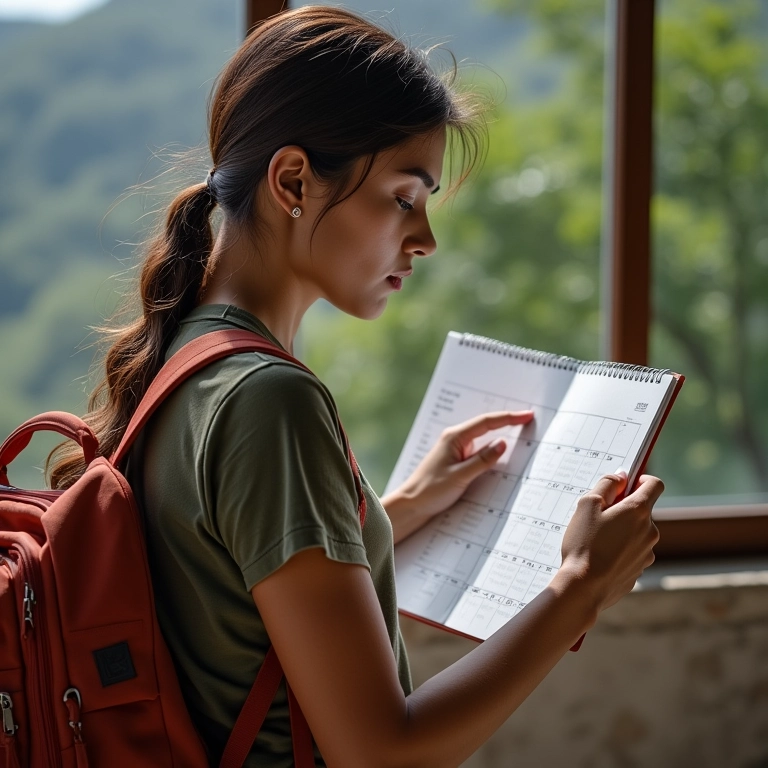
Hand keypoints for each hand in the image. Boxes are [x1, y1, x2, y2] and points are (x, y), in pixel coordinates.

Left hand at [387, 411, 533, 526]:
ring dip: (500, 434)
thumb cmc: (430, 490)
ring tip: (521, 429)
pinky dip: (492, 449)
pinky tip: (501, 451)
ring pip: (483, 438)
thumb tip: (503, 444)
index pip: (486, 422)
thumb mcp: (460, 476)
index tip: (527, 415)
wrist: (412, 504)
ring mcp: (456, 449)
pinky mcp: (457, 460)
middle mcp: (455, 439)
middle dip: (507, 421)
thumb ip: (483, 460)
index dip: (509, 417)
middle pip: (486, 425)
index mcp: (454, 437)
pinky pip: (479, 450)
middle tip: (529, 419)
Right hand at [559, 472, 663, 612]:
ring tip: (596, 540)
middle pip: (642, 511)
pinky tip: (600, 557)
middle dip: (624, 509)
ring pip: (637, 533)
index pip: (654, 484)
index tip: (626, 485)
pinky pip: (632, 553)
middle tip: (598, 516)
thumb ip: (606, 484)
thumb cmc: (583, 544)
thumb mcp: (587, 505)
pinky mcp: (639, 570)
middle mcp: (649, 531)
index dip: (641, 479)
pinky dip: (620, 550)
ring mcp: (647, 553)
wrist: (584, 588)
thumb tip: (621, 476)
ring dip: (622, 531)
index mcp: (638, 511)